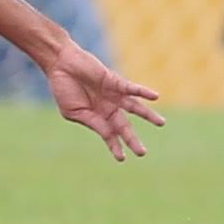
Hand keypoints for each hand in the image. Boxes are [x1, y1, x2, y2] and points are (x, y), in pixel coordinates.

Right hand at [43, 40, 164, 161]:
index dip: (115, 146)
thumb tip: (110, 135)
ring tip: (161, 124)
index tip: (122, 158)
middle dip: (132, 139)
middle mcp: (108, 107)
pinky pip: (132, 88)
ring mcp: (113, 95)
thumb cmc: (63, 88)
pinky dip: (143, 92)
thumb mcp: (75, 112)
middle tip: (142, 153)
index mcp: (96, 117)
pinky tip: (155, 97)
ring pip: (135, 108)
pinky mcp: (115, 82)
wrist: (61, 65)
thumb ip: (93, 123)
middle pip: (124, 126)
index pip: (109, 135)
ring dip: (148, 115)